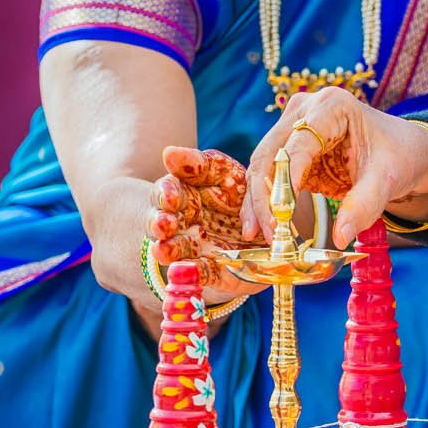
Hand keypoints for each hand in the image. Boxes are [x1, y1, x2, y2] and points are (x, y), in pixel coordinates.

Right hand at [147, 146, 262, 298]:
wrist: (269, 230)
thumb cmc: (239, 194)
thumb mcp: (224, 173)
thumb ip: (198, 164)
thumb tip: (168, 152)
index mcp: (184, 196)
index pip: (166, 191)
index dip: (165, 194)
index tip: (170, 197)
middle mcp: (182, 223)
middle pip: (161, 223)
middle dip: (159, 224)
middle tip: (164, 225)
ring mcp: (194, 249)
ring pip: (173, 250)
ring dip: (167, 251)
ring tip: (163, 251)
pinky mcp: (209, 271)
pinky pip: (197, 274)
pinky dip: (189, 274)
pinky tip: (182, 272)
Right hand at [243, 89, 427, 247]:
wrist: (403, 150)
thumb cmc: (397, 155)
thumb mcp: (387, 178)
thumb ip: (364, 204)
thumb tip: (340, 236)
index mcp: (332, 105)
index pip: (298, 144)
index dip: (286, 179)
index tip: (281, 214)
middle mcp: (305, 110)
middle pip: (270, 153)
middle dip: (265, 196)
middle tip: (268, 233)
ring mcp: (293, 127)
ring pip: (263, 165)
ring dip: (258, 201)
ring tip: (257, 235)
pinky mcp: (290, 150)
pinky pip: (270, 176)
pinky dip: (265, 201)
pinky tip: (258, 227)